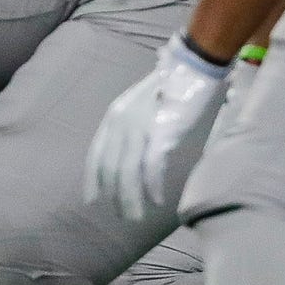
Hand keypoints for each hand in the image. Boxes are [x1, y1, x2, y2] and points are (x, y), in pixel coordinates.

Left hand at [85, 35, 230, 219]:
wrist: (192, 68)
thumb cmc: (171, 86)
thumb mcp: (141, 105)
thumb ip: (131, 127)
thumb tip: (130, 155)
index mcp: (114, 116)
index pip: (96, 155)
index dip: (93, 180)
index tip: (92, 200)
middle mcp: (121, 123)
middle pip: (111, 169)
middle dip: (115, 196)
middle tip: (123, 215)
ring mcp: (140, 128)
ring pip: (128, 173)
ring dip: (131, 199)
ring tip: (136, 215)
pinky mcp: (160, 133)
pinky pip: (151, 168)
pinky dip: (152, 187)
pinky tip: (156, 200)